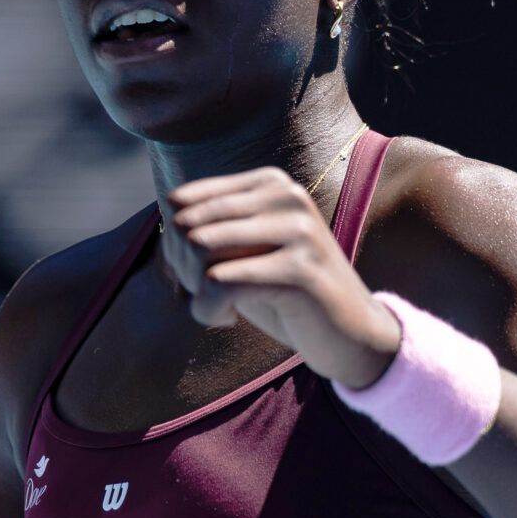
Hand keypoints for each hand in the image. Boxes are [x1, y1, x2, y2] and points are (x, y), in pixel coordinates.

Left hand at [163, 166, 400, 387]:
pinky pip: (220, 283)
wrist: (351, 334)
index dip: (174, 245)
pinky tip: (226, 320)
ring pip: (201, 247)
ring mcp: (297, 230)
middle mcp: (287, 196)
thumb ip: (210, 227)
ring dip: (196, 290)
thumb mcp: (246, 251)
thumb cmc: (286, 293)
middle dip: (182, 268)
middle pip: (188, 224)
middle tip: (206, 295)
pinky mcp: (299, 270)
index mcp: (271, 183)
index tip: (198, 273)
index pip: (182, 201)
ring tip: (217, 306)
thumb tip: (165, 216)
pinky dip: (209, 309)